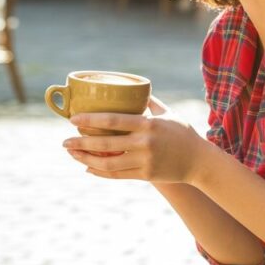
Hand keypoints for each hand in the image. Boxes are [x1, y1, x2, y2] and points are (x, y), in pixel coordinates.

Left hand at [62, 95, 202, 183]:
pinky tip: (88, 167)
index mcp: (148, 124)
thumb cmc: (183, 134)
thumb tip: (137, 90)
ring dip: (86, 158)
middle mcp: (145, 142)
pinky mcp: (146, 175)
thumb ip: (151, 103)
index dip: (91, 120)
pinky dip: (100, 171)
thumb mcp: (169, 114)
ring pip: (108, 162)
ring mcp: (145, 160)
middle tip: (64, 141)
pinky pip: (117, 174)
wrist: (199, 162)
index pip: (113, 120)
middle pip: (106, 143)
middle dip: (81, 142)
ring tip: (72, 154)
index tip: (73, 120)